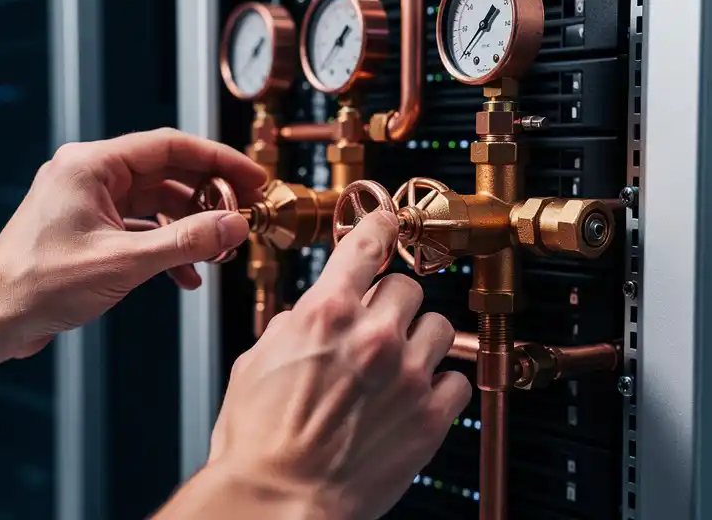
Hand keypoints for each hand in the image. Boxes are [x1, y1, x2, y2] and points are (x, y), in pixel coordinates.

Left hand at [0, 128, 266, 358]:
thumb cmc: (40, 284)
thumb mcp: (125, 262)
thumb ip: (186, 241)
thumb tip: (233, 225)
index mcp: (91, 165)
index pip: (170, 147)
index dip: (218, 160)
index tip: (251, 177)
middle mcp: (88, 174)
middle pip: (166, 173)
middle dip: (208, 197)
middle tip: (244, 213)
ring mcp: (86, 201)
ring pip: (155, 202)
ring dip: (189, 226)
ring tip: (218, 250)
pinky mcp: (87, 228)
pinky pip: (139, 226)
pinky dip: (165, 246)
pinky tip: (185, 274)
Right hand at [205, 210, 472, 518]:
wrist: (278, 501)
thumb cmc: (258, 443)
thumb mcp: (255, 364)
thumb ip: (291, 328)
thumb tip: (306, 317)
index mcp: (326, 314)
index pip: (367, 246)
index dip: (380, 227)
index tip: (389, 221)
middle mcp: (372, 336)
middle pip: (407, 287)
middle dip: (391, 303)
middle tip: (376, 327)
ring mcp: (407, 374)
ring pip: (438, 326)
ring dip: (419, 340)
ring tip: (397, 365)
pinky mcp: (430, 416)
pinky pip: (456, 378)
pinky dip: (440, 384)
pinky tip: (416, 396)